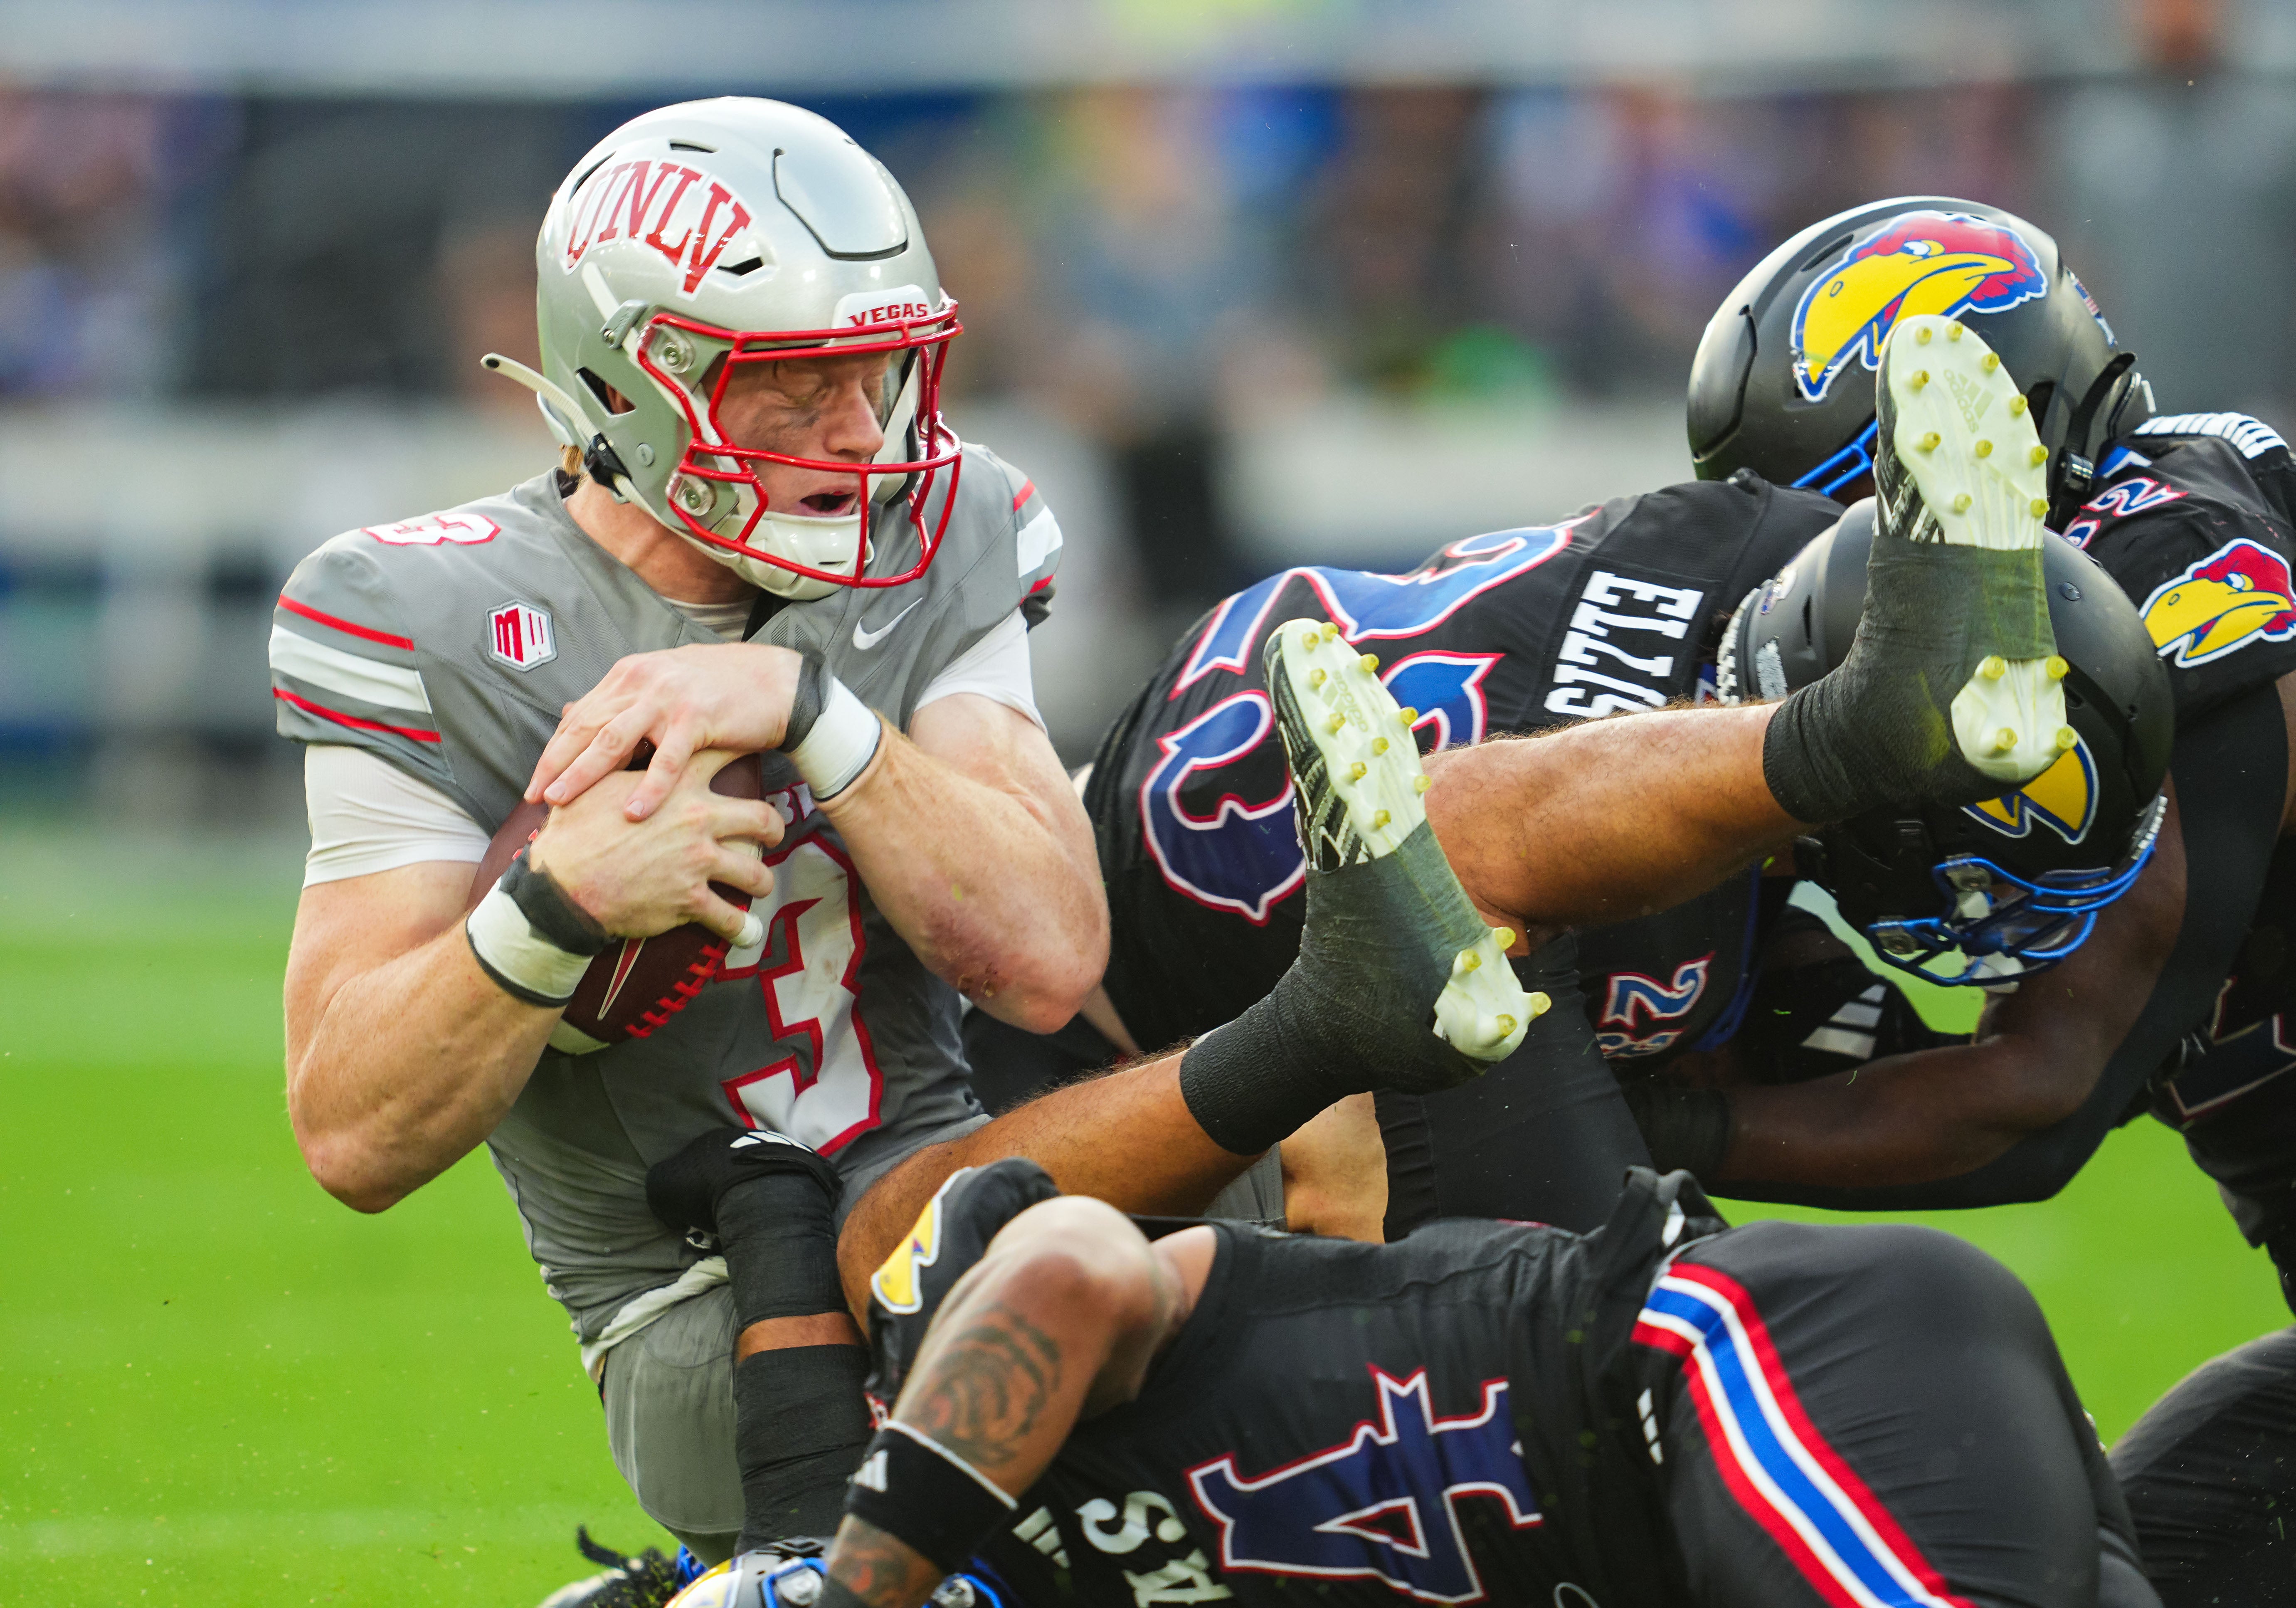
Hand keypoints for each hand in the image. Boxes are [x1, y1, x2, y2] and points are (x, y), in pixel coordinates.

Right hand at [526, 750, 782, 942]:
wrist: (560, 884)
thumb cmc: (573, 833)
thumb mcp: (590, 784)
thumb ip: (605, 753)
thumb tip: (576, 710)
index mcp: (676, 787)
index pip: (722, 757)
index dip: (744, 750)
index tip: (759, 748)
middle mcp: (697, 820)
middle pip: (760, 818)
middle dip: (773, 828)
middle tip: (773, 832)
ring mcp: (697, 861)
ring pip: (753, 871)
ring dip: (761, 881)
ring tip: (761, 884)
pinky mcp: (690, 899)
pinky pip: (729, 918)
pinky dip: (741, 929)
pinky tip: (749, 934)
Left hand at [527, 642, 801, 818]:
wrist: (775, 682)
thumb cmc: (719, 690)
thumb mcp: (662, 686)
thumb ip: (620, 702)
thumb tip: (572, 716)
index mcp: (629, 675)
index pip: (579, 716)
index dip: (554, 751)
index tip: (536, 784)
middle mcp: (641, 681)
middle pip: (585, 727)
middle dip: (556, 764)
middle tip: (535, 798)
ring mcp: (668, 698)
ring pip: (614, 739)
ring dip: (584, 773)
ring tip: (563, 801)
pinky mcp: (697, 717)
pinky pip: (667, 759)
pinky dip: (649, 787)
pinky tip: (634, 812)